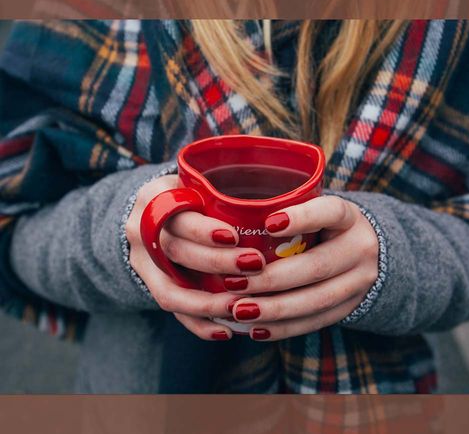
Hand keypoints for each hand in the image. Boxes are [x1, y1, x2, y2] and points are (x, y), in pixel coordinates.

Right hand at [125, 175, 265, 340]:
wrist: (151, 214)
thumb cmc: (190, 196)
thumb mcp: (197, 183)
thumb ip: (223, 191)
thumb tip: (282, 201)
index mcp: (155, 198)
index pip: (176, 215)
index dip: (203, 230)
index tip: (235, 236)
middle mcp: (141, 230)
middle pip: (176, 252)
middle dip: (216, 263)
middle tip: (255, 266)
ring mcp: (141, 262)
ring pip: (169, 290)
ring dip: (207, 303)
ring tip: (240, 308)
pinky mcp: (149, 286)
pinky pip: (172, 311)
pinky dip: (199, 324)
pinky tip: (226, 331)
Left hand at [225, 195, 378, 340]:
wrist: (367, 253)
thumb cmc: (324, 226)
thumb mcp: (316, 210)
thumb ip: (287, 212)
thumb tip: (232, 218)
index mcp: (349, 218)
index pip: (331, 212)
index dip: (302, 218)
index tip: (268, 223)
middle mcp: (360, 249)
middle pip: (317, 266)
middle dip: (272, 279)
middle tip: (234, 284)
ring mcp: (359, 282)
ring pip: (317, 300)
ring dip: (274, 309)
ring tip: (240, 311)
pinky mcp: (350, 308)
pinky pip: (316, 321)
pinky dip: (284, 328)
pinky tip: (256, 329)